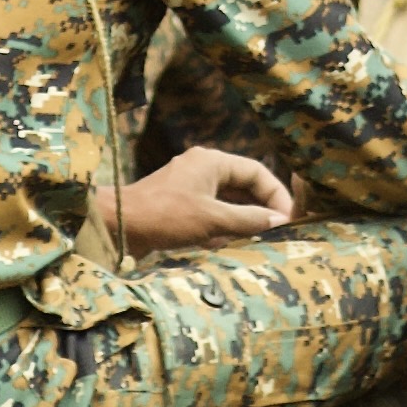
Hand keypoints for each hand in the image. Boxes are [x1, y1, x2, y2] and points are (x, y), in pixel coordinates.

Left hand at [114, 146, 294, 254]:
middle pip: (243, 186)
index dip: (276, 195)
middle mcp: (203, 168)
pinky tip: (231, 245)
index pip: (257, 172)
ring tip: (260, 241)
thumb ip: (249, 220)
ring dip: (243, 219)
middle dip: (261, 209)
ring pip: (228, 201)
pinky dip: (224, 227)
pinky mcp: (179, 206)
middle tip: (278, 232)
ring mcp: (190, 187)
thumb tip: (279, 221)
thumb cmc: (165, 217)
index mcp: (212, 162)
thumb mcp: (213, 219)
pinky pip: (212, 212)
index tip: (289, 218)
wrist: (118, 227)